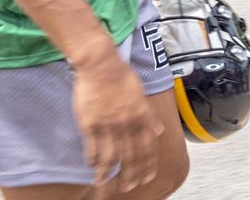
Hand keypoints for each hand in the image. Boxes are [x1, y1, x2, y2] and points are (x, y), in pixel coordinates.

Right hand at [73, 55, 162, 191]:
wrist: (100, 64)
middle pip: (131, 157)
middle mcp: (127, 123)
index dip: (148, 166)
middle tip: (128, 187)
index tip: (146, 178)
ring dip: (108, 173)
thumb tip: (158, 131)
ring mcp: (108, 125)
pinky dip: (93, 160)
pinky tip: (93, 166)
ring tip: (104, 182)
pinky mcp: (90, 124)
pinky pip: (93, 148)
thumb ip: (149, 115)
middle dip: (130, 176)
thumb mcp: (141, 94)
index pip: (148, 148)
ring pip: (111, 157)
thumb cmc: (121, 75)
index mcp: (141, 116)